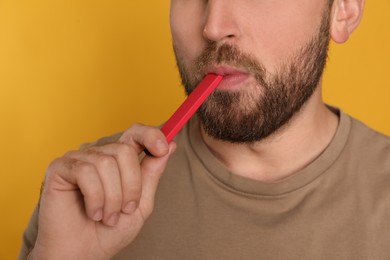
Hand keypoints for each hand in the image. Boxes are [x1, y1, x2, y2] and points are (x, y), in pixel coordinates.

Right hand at [29, 124, 175, 259]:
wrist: (84, 254)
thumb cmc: (111, 231)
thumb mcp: (141, 202)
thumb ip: (152, 173)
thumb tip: (169, 145)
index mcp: (119, 161)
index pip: (135, 134)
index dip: (151, 135)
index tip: (164, 148)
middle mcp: (99, 155)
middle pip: (124, 150)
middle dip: (131, 185)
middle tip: (125, 209)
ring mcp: (78, 160)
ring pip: (106, 163)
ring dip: (112, 197)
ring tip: (107, 216)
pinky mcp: (60, 168)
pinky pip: (85, 172)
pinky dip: (95, 198)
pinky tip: (93, 212)